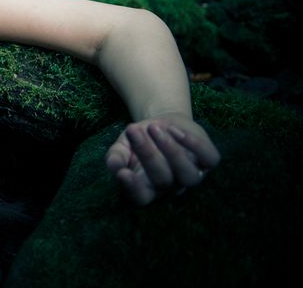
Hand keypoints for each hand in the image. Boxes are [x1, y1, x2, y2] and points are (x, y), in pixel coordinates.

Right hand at [105, 113, 220, 205]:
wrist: (163, 124)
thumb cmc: (140, 139)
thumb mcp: (123, 146)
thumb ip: (116, 156)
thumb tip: (113, 165)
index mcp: (148, 188)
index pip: (141, 198)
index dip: (133, 188)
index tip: (122, 173)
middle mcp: (172, 187)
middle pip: (163, 180)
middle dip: (147, 154)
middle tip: (133, 130)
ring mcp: (193, 176)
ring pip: (189, 176)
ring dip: (171, 151)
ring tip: (154, 127)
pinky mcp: (209, 161)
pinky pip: (209, 158)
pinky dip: (193, 144)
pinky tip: (174, 129)